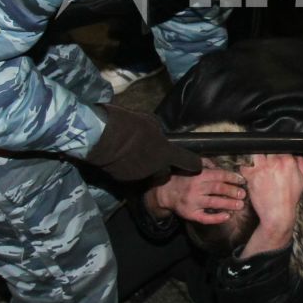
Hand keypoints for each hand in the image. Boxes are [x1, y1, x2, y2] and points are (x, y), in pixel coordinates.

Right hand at [83, 105, 202, 181]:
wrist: (105, 136)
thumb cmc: (130, 126)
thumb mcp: (151, 124)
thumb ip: (158, 134)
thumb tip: (159, 134)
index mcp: (167, 153)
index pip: (189, 163)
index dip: (193, 164)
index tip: (197, 164)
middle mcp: (157, 168)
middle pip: (163, 169)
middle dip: (159, 163)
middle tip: (150, 151)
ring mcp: (141, 175)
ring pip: (147, 172)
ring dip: (143, 165)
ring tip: (133, 152)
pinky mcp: (126, 179)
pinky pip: (132, 173)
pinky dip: (129, 168)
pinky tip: (123, 158)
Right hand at [148, 166, 245, 224]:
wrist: (165, 192)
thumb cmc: (182, 179)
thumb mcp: (193, 169)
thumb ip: (207, 166)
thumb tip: (222, 166)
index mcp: (198, 175)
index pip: (218, 175)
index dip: (231, 177)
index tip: (241, 180)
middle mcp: (196, 188)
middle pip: (218, 188)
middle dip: (232, 191)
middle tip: (243, 194)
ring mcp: (193, 202)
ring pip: (214, 202)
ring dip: (228, 204)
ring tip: (240, 205)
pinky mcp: (191, 214)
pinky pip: (205, 218)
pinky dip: (217, 218)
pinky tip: (226, 216)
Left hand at [239, 154, 302, 255]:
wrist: (278, 213)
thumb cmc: (290, 198)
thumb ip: (302, 165)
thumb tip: (297, 156)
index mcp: (288, 161)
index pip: (280, 148)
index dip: (277, 153)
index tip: (275, 157)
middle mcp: (275, 162)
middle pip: (267, 149)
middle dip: (267, 154)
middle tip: (266, 162)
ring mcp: (262, 168)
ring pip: (256, 153)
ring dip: (256, 158)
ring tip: (257, 164)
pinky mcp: (252, 176)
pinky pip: (244, 166)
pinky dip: (245, 168)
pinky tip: (248, 171)